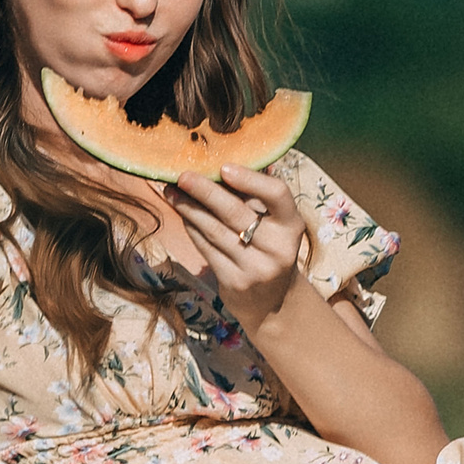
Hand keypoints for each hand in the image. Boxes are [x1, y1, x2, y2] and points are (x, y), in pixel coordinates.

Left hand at [171, 164, 310, 331]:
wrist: (272, 302)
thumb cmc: (268, 248)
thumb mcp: (273, 225)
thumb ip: (253, 197)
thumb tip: (217, 161)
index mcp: (292, 225)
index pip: (278, 194)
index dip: (250, 179)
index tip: (223, 168)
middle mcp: (279, 247)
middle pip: (235, 213)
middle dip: (205, 191)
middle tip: (182, 175)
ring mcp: (257, 268)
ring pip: (214, 230)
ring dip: (189, 208)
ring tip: (171, 191)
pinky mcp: (235, 282)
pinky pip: (206, 248)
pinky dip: (191, 228)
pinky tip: (182, 213)